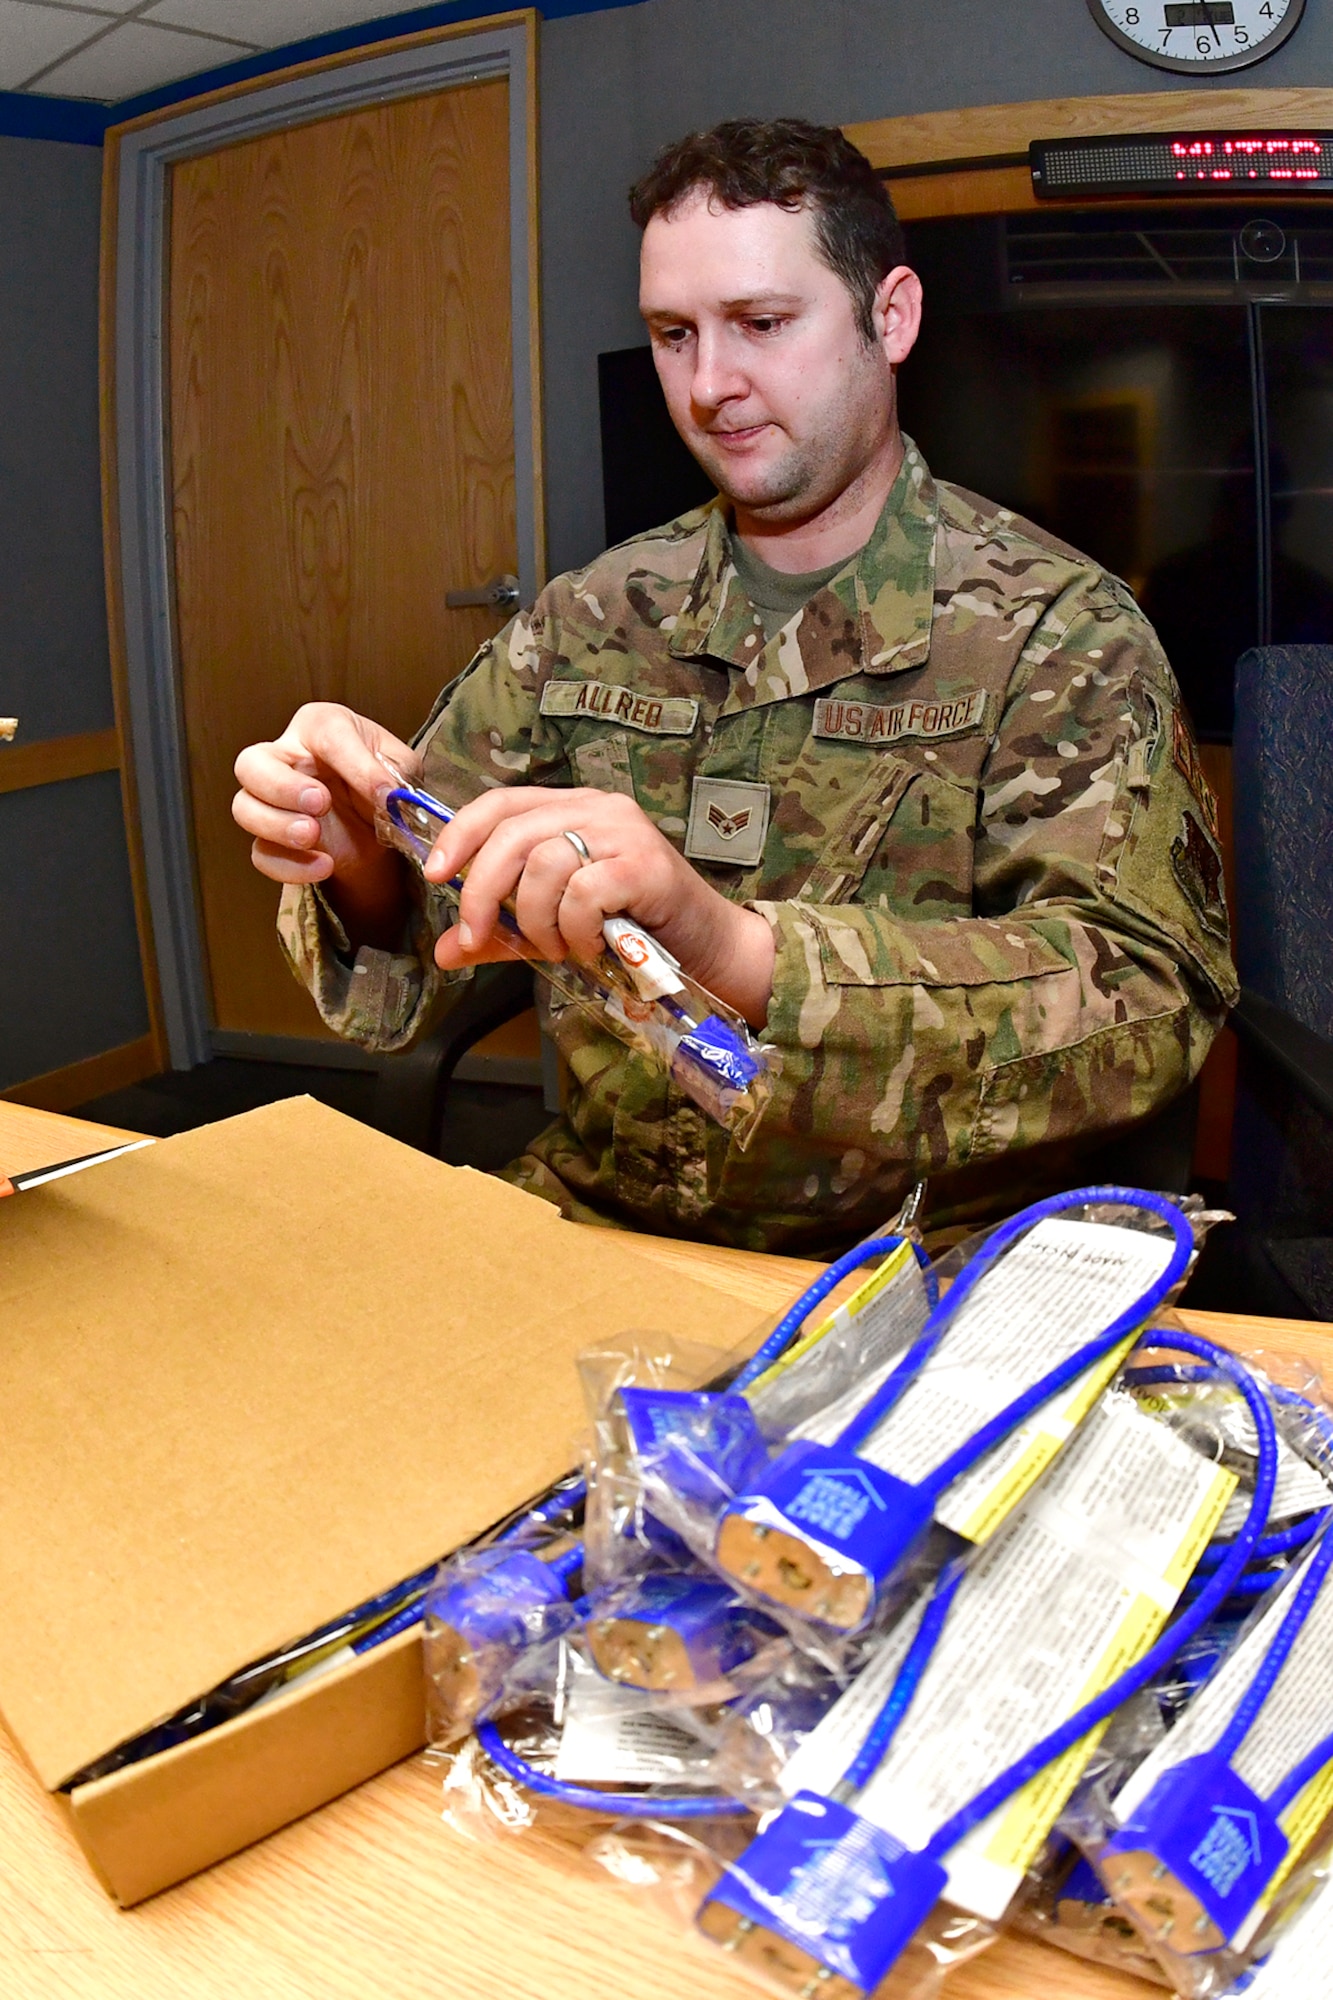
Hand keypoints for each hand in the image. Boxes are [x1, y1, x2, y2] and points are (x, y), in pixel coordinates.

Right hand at [232, 703, 419, 946]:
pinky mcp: (271, 840)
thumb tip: (387, 796)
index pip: (325, 733)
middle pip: (251, 763)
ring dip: (276, 825)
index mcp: (321, 727)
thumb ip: (395, 775)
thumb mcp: (401, 769)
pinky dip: (289, 865)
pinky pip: (261, 854)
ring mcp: (269, 801)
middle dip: (282, 786)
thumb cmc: (384, 782)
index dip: (354, 766)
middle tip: (321, 803)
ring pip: (244, 808)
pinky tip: (324, 866)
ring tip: (313, 836)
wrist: (379, 827)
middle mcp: (285, 757)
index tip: (383, 796)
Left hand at [423, 788, 775, 1026]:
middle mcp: (598, 808)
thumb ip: (503, 934)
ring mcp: (626, 832)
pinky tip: (592, 947)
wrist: (706, 949)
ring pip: (546, 865)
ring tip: (557, 948)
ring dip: (537, 920)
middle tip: (477, 936)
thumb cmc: (631, 931)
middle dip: (482, 890)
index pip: (501, 803)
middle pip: (513, 833)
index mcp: (572, 809)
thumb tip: (444, 950)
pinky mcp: (647, 865)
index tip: (434, 876)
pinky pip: (584, 893)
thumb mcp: (554, 929)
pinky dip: (577, 930)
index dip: (460, 834)